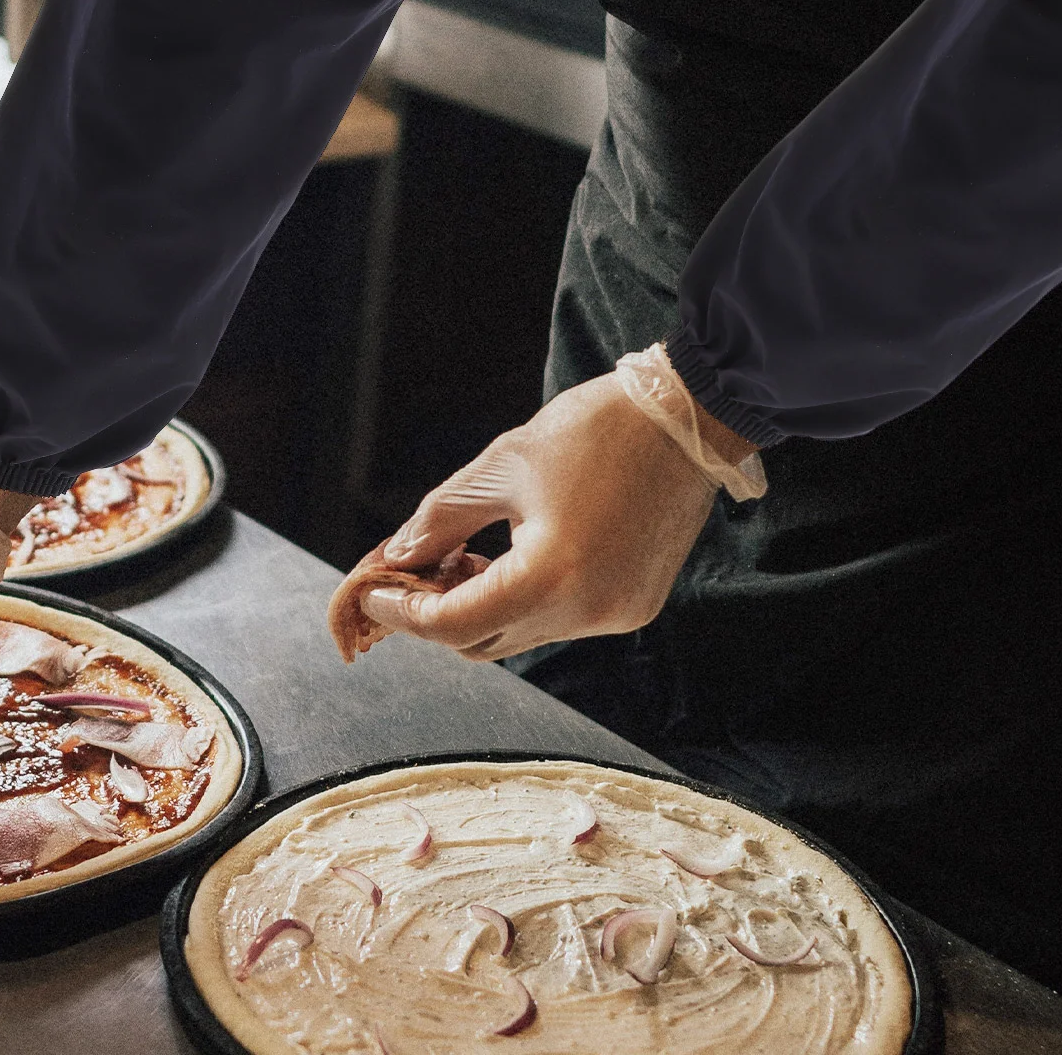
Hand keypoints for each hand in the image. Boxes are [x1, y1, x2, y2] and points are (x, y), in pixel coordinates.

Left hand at [362, 373, 720, 660]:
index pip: (453, 624)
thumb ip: (441, 519)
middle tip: (414, 566)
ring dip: (483, 606)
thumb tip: (397, 555)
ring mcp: (617, 615)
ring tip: (466, 556)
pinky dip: (528, 600)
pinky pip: (561, 620)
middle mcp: (587, 612)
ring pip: (521, 634)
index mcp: (551, 577)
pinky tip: (515, 558)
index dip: (403, 611)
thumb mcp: (502, 466)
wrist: (688, 419)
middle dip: (438, 612)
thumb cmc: (594, 431)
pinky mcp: (635, 606)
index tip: (373, 590)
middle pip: (483, 640)